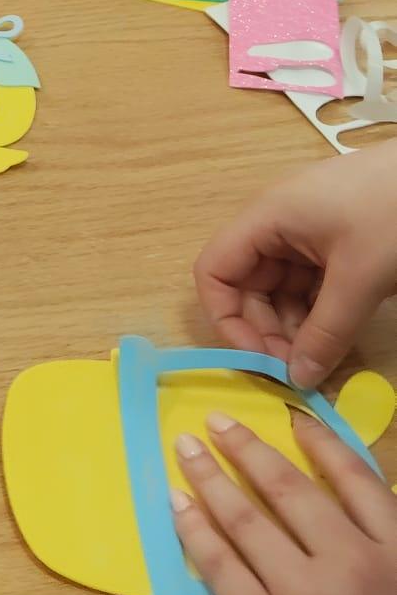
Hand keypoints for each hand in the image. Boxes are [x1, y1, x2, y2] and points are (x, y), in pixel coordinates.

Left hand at [172, 412, 396, 594]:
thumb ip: (383, 551)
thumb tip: (341, 501)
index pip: (356, 478)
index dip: (319, 442)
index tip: (289, 417)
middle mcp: (353, 566)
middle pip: (289, 489)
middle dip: (247, 448)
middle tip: (216, 421)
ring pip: (246, 519)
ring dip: (209, 477)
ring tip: (184, 450)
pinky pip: (221, 566)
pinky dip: (194, 530)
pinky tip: (176, 505)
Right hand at [195, 146, 396, 387]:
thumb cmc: (392, 214)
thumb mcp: (359, 278)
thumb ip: (326, 332)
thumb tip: (298, 380)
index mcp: (266, 219)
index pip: (215, 271)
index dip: (226, 318)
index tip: (258, 359)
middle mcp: (276, 226)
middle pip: (247, 286)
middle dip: (264, 331)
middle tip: (298, 370)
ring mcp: (306, 234)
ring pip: (279, 290)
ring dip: (291, 327)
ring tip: (320, 359)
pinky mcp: (332, 243)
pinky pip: (308, 285)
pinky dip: (315, 314)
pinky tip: (335, 337)